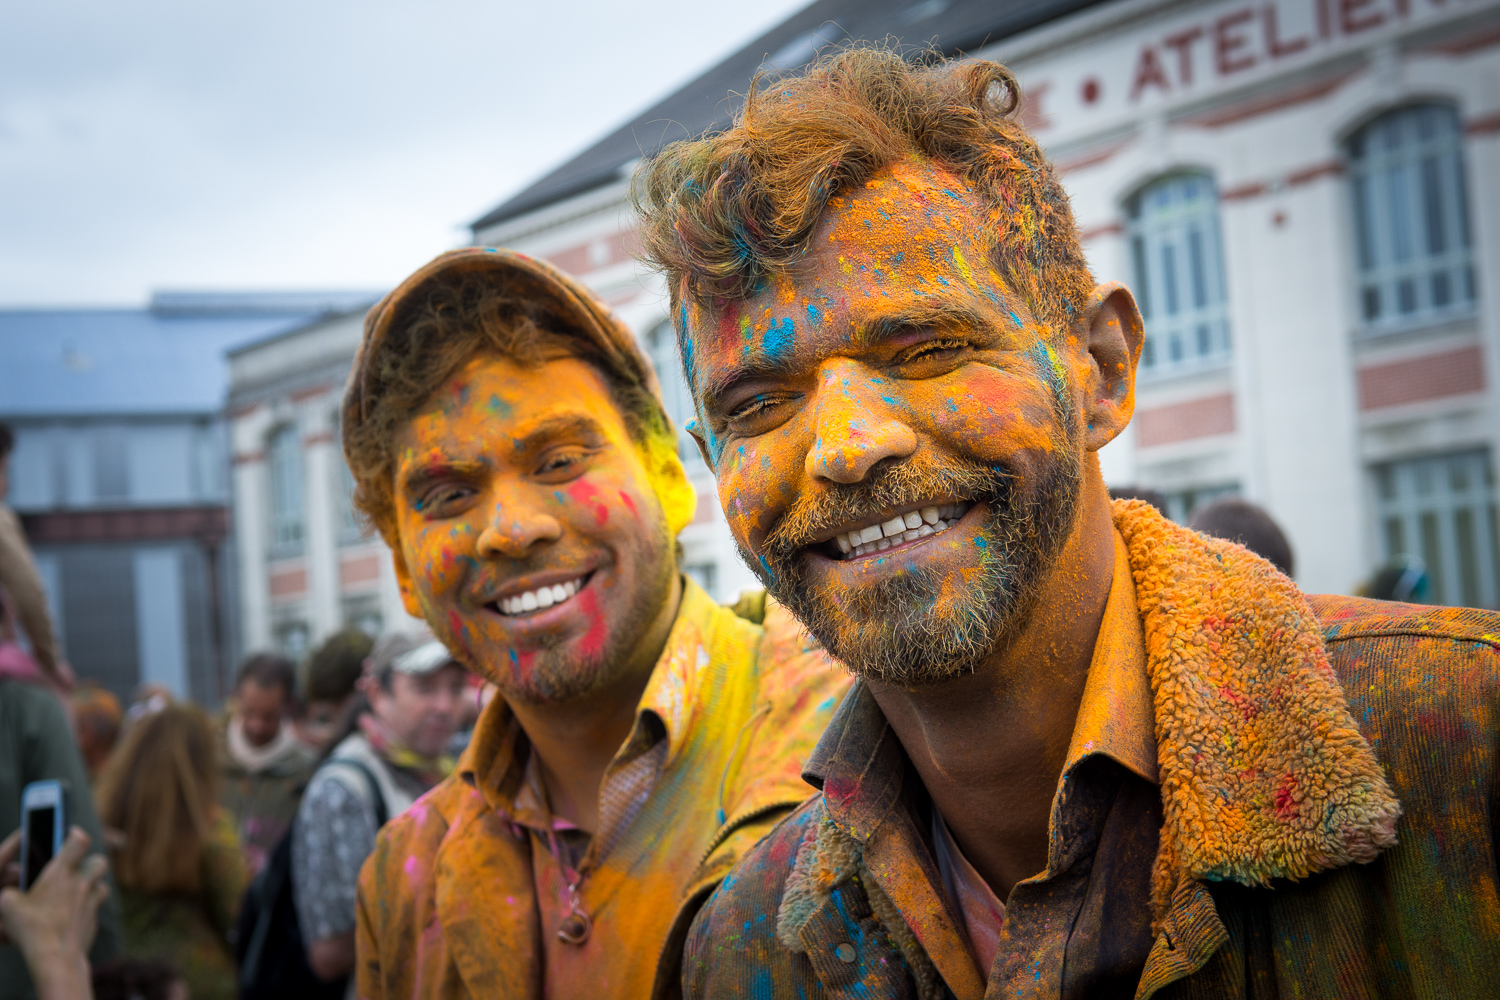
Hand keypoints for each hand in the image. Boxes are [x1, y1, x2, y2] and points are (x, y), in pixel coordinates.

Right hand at [0, 826, 109, 999]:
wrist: (56, 957)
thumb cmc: (31, 928)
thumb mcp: (8, 906)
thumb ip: (9, 892)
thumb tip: (11, 890)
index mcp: (62, 873)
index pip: (78, 841)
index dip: (75, 835)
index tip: (71, 834)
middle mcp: (82, 883)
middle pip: (99, 861)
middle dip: (89, 862)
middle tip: (76, 870)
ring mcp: (92, 902)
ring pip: (102, 884)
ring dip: (92, 886)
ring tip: (77, 894)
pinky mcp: (94, 921)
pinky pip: (96, 908)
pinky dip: (88, 908)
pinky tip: (74, 917)